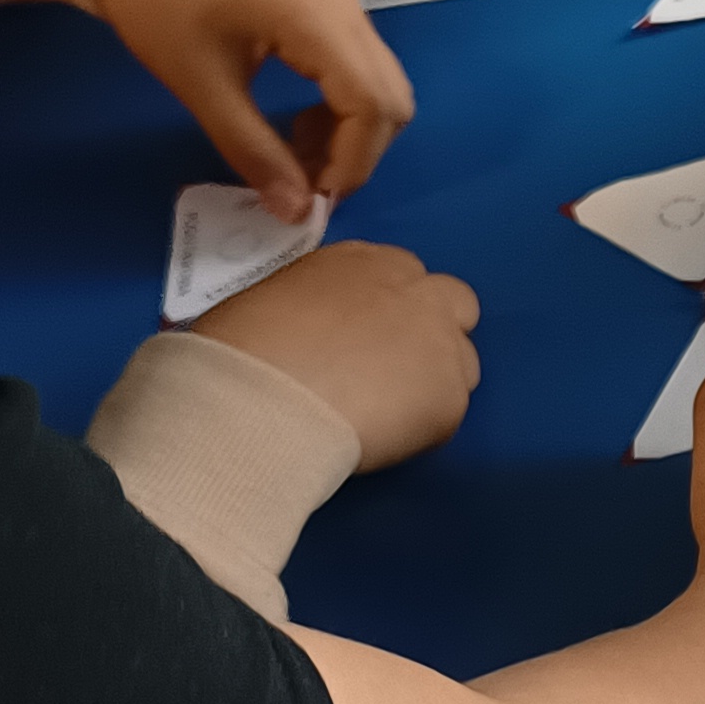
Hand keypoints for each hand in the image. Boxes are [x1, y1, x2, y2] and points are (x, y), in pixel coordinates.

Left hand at [89, 0, 415, 218]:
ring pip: (380, 85)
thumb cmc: (158, 4)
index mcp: (317, 19)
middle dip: (357, 155)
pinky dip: (341, 108)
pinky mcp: (330, 3)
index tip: (310, 202)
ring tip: (294, 158)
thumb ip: (254, 151)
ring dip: (350, 134)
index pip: (372, 106)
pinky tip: (297, 123)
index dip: (352, 165)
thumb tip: (297, 214)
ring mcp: (342, 0)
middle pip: (390, 99)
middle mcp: (346, 6)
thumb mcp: (202, 87)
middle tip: (304, 187)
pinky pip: (360, 67)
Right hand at [185, 239, 481, 468]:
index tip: (367, 337)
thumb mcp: (278, 299)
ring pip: (460, 364)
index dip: (390, 310)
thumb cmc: (243, 348)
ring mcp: (441, 345)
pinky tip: (378, 441)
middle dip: (433, 334)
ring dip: (431, 383)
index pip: (404, 275)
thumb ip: (320, 305)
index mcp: (365, 262)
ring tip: (382, 416)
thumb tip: (320, 333)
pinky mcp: (449, 400)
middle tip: (392, 372)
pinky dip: (420, 430)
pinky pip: (446, 416)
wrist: (257, 399)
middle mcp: (414, 292)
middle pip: (455, 305)